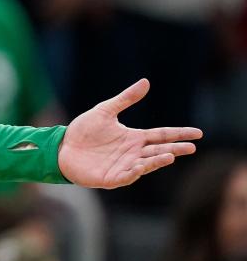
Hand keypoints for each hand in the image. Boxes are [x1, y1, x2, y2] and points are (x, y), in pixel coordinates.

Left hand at [58, 79, 201, 188]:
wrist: (62, 146)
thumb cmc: (83, 131)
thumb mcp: (105, 111)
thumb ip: (126, 99)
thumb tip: (146, 82)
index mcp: (134, 138)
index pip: (161, 135)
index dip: (179, 134)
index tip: (198, 133)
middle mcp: (132, 153)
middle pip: (158, 151)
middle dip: (175, 149)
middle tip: (191, 147)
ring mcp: (123, 166)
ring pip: (145, 165)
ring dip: (157, 161)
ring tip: (170, 156)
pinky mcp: (110, 178)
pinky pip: (126, 176)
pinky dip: (134, 172)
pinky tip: (140, 166)